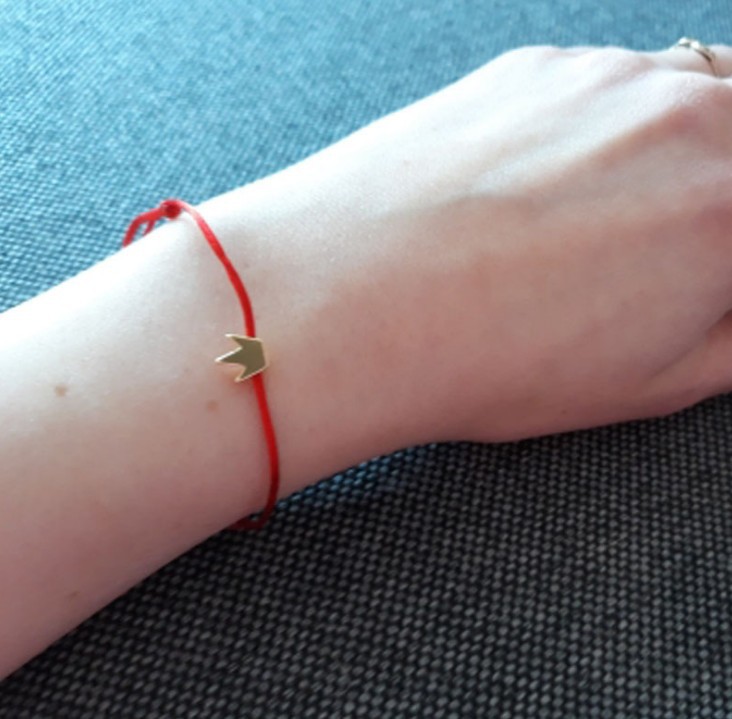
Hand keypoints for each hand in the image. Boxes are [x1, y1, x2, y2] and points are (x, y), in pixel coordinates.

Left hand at [223, 42, 731, 443]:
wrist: (351, 300)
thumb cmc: (486, 357)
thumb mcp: (645, 383)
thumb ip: (731, 335)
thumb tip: (731, 298)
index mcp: (729, 213)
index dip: (721, 254)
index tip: (699, 271)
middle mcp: (684, 122)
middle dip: (717, 191)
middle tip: (671, 239)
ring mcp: (604, 80)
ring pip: (691, 92)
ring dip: (678, 143)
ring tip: (616, 210)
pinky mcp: (534, 67)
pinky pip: (608, 83)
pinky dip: (608, 122)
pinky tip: (550, 176)